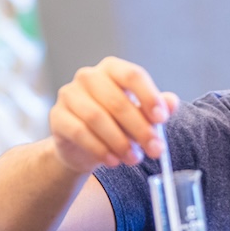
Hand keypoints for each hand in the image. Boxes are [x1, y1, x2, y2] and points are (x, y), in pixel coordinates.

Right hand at [50, 56, 178, 173]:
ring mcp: (69, 95)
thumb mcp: (139, 115)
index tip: (162, 119)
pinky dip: (99, 149)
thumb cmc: (115, 124)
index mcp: (111, 69)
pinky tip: (113, 161)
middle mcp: (88, 76)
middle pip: (116, 100)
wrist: (82, 146)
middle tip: (154, 149)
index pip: (132, 75)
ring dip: (119, 142)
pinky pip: (79, 132)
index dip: (149, 97)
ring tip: (134, 159)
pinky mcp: (57, 117)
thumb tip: (172, 103)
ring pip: (96, 118)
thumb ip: (156, 108)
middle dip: (139, 128)